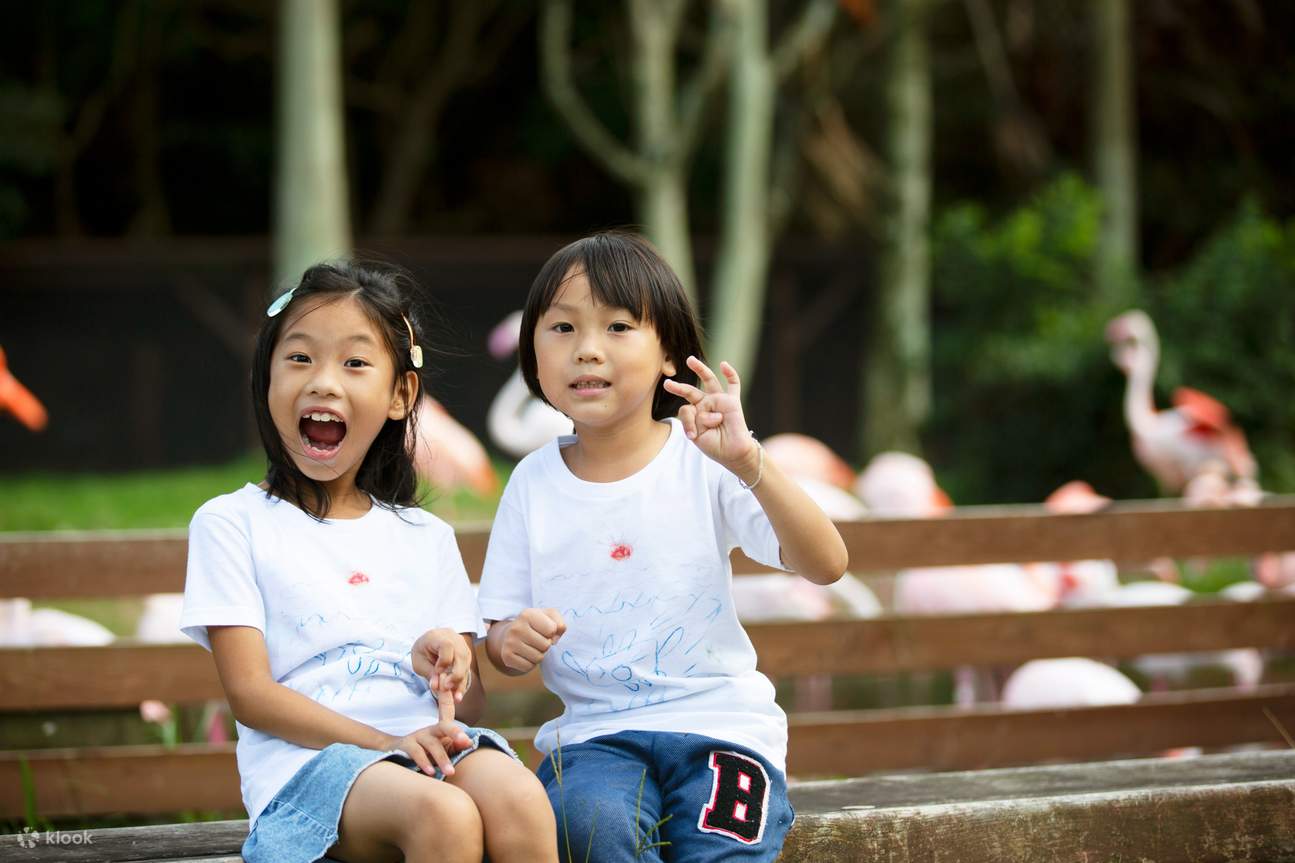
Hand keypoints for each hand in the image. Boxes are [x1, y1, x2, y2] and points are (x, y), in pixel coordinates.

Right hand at [387, 718, 471, 776]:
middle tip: (467, 742)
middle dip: (455, 733)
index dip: (458, 714)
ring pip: (432, 744)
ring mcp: (417, 736)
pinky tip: (431, 772)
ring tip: (451, 772)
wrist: (393, 751)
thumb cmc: (425, 753)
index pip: (451, 717)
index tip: (467, 719)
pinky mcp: (405, 745)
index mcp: (441, 729)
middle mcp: (430, 730)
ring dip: (442, 758)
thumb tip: (470, 743)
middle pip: (445, 727)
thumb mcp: (441, 749)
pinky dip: (424, 762)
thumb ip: (455, 745)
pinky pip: (416, 752)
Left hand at [412, 628, 470, 703]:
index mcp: (437, 636)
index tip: (438, 672)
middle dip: (456, 674)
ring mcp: (462, 645)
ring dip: (461, 680)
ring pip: (466, 662)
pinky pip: (467, 668)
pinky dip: (462, 681)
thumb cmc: (422, 652)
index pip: (447, 646)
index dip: (444, 660)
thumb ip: (429, 672)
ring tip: (455, 696)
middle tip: (448, 688)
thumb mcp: (419, 662)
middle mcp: (453, 638)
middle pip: (461, 655)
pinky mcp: (466, 654)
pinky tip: (458, 693)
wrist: (428, 644)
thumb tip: (437, 686)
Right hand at [498, 608, 565, 672]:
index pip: (552, 629)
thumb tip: (554, 639)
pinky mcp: (506, 657)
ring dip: (538, 655)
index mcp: (527, 614)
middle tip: (537, 640)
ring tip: (531, 647)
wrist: (509, 634)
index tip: (544, 630)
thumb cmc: (535, 625)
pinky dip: (530, 664)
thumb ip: (559, 623)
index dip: (552, 633)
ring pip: (538, 658)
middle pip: (546, 645)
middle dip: (545, 645)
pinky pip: (528, 667)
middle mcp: (516, 627)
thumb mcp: (548, 617)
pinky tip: (524, 655)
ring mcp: (509, 642)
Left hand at [662, 356, 759, 479]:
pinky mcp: (732, 402)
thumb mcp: (696, 435)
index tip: (693, 435)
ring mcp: (719, 401)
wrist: (733, 453)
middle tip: (667, 383)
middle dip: (679, 387)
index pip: (685, 409)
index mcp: (695, 413)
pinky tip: (724, 365)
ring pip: (709, 381)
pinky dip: (730, 374)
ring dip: (700, 369)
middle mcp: (706, 404)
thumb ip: (693, 420)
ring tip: (690, 360)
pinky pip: (733, 385)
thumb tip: (705, 409)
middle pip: (691, 391)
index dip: (688, 422)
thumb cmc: (714, 445)